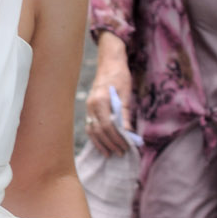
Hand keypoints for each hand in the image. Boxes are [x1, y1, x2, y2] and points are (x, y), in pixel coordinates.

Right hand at [85, 31, 133, 155]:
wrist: (109, 63)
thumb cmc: (120, 77)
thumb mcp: (126, 94)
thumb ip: (125, 114)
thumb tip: (128, 133)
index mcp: (101, 101)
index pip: (108, 126)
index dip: (117, 138)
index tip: (127, 146)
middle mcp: (91, 105)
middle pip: (99, 131)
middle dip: (111, 143)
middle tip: (122, 152)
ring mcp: (88, 107)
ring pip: (92, 131)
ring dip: (101, 144)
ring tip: (110, 154)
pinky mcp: (89, 108)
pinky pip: (90, 126)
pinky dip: (95, 137)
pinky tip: (102, 145)